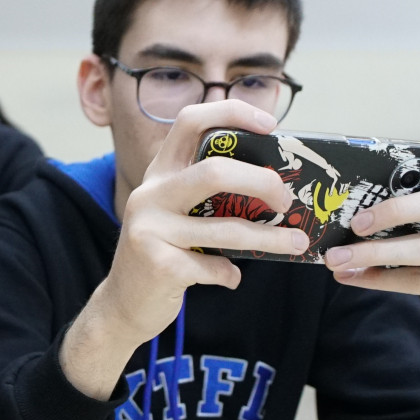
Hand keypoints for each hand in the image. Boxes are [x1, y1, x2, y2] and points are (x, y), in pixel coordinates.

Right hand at [63, 100, 296, 398]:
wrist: (122, 305)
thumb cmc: (162, 254)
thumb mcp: (176, 214)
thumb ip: (208, 196)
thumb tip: (275, 185)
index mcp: (159, 173)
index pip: (190, 121)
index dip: (232, 113)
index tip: (271, 126)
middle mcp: (150, 194)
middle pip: (214, 171)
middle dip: (261, 183)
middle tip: (286, 200)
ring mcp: (150, 229)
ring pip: (226, 229)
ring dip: (270, 239)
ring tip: (297, 243)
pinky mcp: (158, 264)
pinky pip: (214, 267)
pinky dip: (229, 274)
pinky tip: (230, 277)